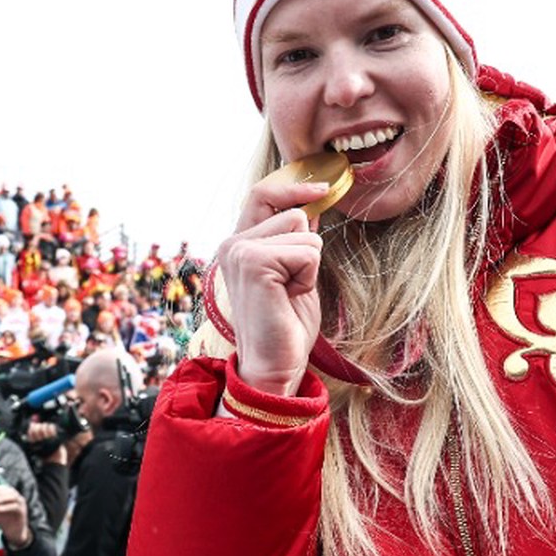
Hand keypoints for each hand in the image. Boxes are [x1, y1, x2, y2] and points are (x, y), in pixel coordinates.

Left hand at [0, 483, 30, 546]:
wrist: (13, 533)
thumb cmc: (5, 520)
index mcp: (12, 497)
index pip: (6, 488)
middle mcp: (18, 499)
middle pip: (10, 491)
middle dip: (0, 492)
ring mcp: (21, 505)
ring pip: (14, 497)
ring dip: (3, 498)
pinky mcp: (22, 512)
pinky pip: (15, 507)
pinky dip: (6, 507)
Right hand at [220, 178, 328, 396]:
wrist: (274, 366)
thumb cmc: (285, 325)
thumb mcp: (294, 273)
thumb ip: (294, 241)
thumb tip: (312, 207)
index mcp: (238, 244)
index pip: (262, 194)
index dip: (293, 188)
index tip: (322, 190)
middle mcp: (233, 243)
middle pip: (294, 213)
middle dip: (307, 248)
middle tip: (291, 286)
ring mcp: (240, 252)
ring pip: (304, 232)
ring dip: (309, 265)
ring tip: (289, 294)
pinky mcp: (254, 263)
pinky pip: (307, 252)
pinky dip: (309, 277)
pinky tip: (289, 298)